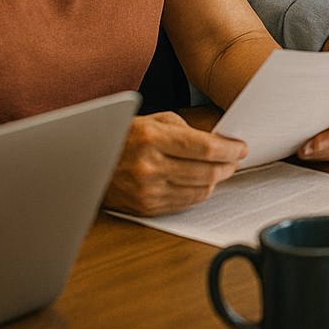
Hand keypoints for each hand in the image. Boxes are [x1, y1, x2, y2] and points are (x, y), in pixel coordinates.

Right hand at [103, 112, 246, 216]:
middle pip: (207, 171)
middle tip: (235, 158)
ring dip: (217, 179)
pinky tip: (202, 181)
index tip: (241, 148)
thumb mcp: (154, 121)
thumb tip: (220, 142)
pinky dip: (200, 191)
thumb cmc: (124, 138)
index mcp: (151, 138)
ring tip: (221, 168)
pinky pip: (186, 202)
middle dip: (228, 165)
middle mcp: (149, 166)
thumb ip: (187, 130)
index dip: (229, 149)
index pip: (204, 148)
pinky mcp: (146, 207)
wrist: (87, 163)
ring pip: (200, 189)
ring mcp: (147, 190)